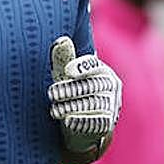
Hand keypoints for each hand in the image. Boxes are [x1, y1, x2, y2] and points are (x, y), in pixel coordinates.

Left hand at [48, 36, 121, 154]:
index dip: (81, 67)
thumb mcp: (65, 76)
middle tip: (51, 94)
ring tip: (54, 110)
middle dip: (69, 90)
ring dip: (71, 107)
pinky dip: (82, 120)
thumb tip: (61, 39)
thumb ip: (63, 58)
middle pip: (90, 85)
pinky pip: (97, 121)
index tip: (67, 71)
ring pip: (92, 103)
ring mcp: (111, 105)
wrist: (80, 124)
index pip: (93, 66)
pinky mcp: (108, 123)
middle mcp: (110, 86)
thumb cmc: (71, 92)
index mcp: (101, 70)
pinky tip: (68, 121)